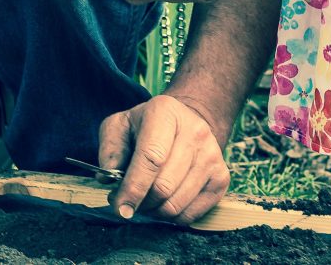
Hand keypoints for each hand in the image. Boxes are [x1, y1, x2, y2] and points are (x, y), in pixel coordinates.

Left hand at [98, 95, 229, 223]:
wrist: (185, 121)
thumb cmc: (146, 126)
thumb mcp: (119, 126)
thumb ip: (109, 150)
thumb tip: (108, 179)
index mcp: (165, 112)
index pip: (151, 158)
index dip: (133, 188)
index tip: (120, 208)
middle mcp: (195, 131)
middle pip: (164, 186)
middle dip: (141, 203)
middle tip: (128, 202)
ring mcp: (212, 154)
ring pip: (177, 204)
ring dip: (154, 211)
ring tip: (145, 200)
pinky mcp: (221, 177)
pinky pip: (192, 214)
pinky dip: (172, 217)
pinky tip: (163, 202)